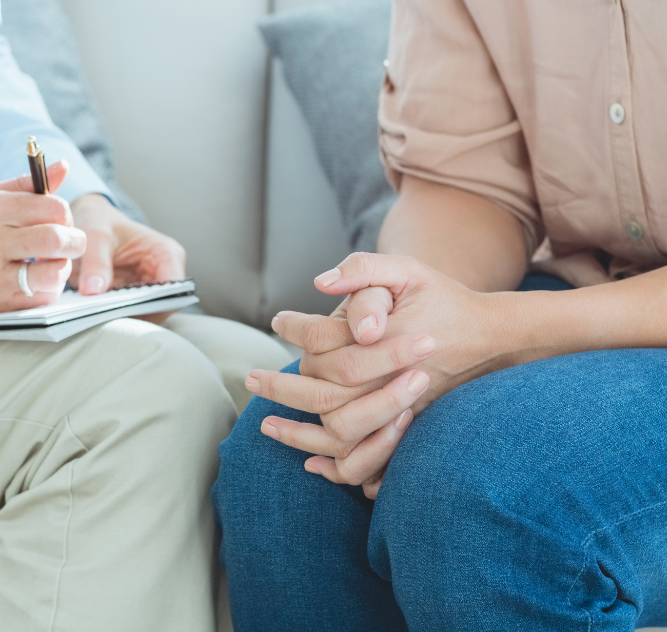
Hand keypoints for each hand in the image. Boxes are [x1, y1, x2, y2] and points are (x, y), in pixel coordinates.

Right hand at [0, 161, 85, 316]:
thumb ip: (26, 185)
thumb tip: (64, 167)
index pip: (51, 208)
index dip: (64, 213)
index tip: (58, 219)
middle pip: (56, 239)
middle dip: (74, 239)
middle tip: (69, 241)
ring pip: (53, 272)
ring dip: (62, 266)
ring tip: (52, 261)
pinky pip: (42, 297)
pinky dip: (48, 287)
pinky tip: (36, 278)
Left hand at [70, 194, 186, 322]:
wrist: (94, 226)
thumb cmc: (101, 224)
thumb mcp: (95, 236)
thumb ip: (96, 261)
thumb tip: (93, 291)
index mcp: (166, 254)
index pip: (173, 289)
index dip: (153, 303)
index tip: (122, 310)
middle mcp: (166, 274)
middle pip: (161, 307)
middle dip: (135, 315)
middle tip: (104, 318)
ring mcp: (153, 290)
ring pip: (148, 317)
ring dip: (125, 318)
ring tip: (98, 318)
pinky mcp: (139, 301)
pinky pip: (133, 316)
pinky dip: (117, 318)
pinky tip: (98, 317)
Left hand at [260, 252, 507, 494]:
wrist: (487, 337)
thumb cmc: (441, 298)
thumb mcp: (407, 270)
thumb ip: (364, 270)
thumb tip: (321, 283)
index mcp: (385, 340)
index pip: (323, 341)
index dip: (295, 330)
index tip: (278, 321)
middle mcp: (390, 381)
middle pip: (324, 395)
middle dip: (280, 389)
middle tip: (250, 379)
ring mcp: (400, 411)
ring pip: (342, 434)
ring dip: (299, 434)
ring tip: (266, 425)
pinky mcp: (407, 430)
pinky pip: (368, 461)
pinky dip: (337, 467)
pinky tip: (311, 462)